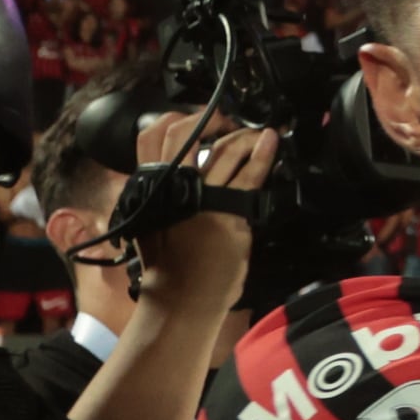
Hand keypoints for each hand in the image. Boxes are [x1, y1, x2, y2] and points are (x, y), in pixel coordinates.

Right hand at [129, 109, 277, 294]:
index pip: (150, 137)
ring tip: (257, 133)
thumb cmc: (167, 265)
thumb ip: (157, 192)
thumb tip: (173, 167)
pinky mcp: (228, 215)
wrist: (180, 299)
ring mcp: (201, 200)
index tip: (197, 119)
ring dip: (243, 135)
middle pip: (184, 134)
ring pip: (222, 151)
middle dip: (210, 119)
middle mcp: (170, 189)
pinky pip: (249, 176)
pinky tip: (271, 142)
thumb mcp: (147, 221)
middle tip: (228, 122)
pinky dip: (263, 154)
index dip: (175, 119)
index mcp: (148, 187)